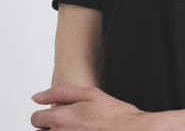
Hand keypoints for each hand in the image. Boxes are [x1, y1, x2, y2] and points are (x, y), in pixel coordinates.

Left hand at [30, 84, 147, 130]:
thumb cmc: (115, 116)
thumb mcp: (91, 93)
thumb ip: (61, 91)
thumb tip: (37, 96)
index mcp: (61, 118)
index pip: (36, 117)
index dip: (47, 113)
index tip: (60, 113)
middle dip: (50, 126)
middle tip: (71, 123)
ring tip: (76, 128)